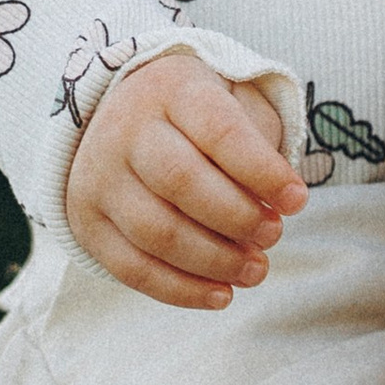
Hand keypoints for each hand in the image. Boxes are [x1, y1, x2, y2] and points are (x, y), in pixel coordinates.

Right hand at [67, 55, 308, 306]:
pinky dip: (180, 289)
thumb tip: (280, 202)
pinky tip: (221, 295)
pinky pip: (130, 267)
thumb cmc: (198, 116)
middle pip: (181, 181)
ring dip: (214, 260)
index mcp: (171, 89)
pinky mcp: (87, 221)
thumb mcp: (234, 101)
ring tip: (256, 269)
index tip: (297, 200)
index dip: (262, 171)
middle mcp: (126, 129)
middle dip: (237, 217)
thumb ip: (260, 139)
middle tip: (273, 235)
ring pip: (156, 231)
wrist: (122, 115)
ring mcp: (99, 177)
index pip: (219, 131)